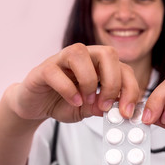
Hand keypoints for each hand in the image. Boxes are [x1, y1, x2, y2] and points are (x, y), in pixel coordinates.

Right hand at [8, 43, 139, 122]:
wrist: (34, 106)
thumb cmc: (62, 102)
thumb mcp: (88, 109)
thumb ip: (102, 107)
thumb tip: (119, 110)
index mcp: (98, 66)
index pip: (123, 68)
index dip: (130, 89)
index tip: (127, 111)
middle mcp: (83, 58)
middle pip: (107, 53)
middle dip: (113, 81)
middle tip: (107, 104)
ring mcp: (61, 60)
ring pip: (80, 53)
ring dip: (89, 80)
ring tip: (87, 100)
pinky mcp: (43, 69)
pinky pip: (56, 71)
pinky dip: (68, 89)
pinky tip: (74, 101)